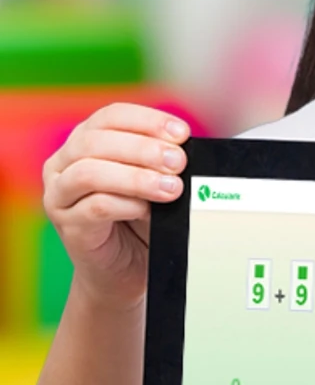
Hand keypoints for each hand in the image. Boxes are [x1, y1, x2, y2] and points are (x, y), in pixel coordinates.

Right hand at [42, 104, 189, 310]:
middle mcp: (64, 163)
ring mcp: (60, 194)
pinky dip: (125, 204)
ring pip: (89, 172)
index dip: (148, 120)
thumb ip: (161, 161)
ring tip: (169, 188)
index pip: (111, 116)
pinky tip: (147, 210)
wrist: (126, 268)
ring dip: (135, 177)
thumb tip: (184, 149)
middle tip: (178, 162)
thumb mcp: (153, 179)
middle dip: (144, 148)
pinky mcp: (67, 225)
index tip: (181, 133)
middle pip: (96, 141)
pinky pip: (93, 208)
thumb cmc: (140, 218)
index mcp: (85, 140)